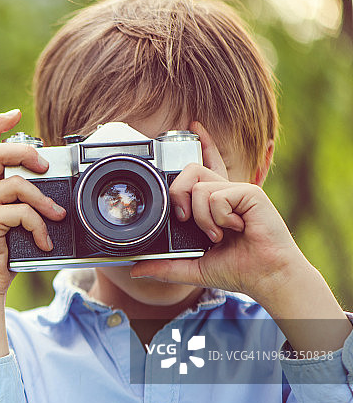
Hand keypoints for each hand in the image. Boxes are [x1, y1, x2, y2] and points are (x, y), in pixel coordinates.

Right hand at [0, 110, 64, 364]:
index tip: (16, 113)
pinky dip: (39, 227)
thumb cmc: (0, 254)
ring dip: (44, 201)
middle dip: (25, 151)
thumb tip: (50, 185)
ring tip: (57, 217)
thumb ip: (20, 201)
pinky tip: (43, 242)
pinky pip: (22, 213)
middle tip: (45, 166)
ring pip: (17, 184)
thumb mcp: (10, 221)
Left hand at [130, 123, 305, 304]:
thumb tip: (135, 270)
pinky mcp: (250, 193)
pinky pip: (215, 197)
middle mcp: (225, 193)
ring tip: (218, 234)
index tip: (193, 125)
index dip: (202, 143)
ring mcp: (237, 191)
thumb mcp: (193, 268)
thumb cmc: (238, 270)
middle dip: (177, 195)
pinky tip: (236, 228)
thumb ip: (165, 267)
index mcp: (215, 205)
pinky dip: (219, 218)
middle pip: (190, 171)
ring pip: (199, 187)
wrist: (267, 277)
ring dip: (202, 218)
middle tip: (186, 220)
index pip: (205, 167)